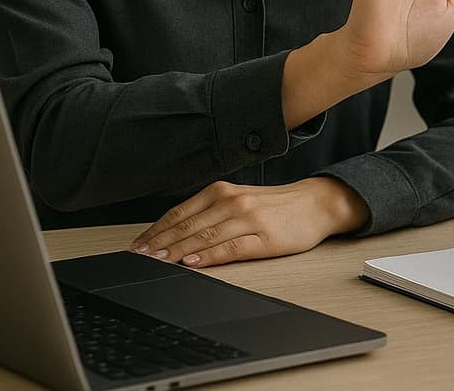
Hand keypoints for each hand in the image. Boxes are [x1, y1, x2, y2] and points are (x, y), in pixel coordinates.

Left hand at [128, 176, 368, 267]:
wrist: (316, 203)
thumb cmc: (275, 205)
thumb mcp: (239, 199)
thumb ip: (210, 212)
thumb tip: (175, 233)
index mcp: (222, 192)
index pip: (179, 212)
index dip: (156, 230)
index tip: (137, 246)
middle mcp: (232, 202)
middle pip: (187, 225)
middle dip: (160, 243)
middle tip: (139, 257)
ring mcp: (248, 220)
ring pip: (204, 236)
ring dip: (177, 250)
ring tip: (157, 262)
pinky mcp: (264, 238)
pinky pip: (230, 248)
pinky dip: (208, 256)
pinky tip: (193, 262)